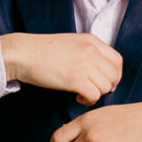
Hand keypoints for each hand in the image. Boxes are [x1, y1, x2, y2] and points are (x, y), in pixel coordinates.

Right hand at [0, 32, 123, 105]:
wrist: (23, 53)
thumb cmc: (43, 51)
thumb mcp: (72, 43)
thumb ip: (88, 52)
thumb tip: (101, 71)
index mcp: (92, 41)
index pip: (117, 60)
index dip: (115, 75)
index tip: (107, 83)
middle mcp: (91, 51)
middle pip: (113, 75)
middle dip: (106, 87)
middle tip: (92, 90)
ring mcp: (84, 64)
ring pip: (105, 87)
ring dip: (96, 94)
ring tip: (82, 93)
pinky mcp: (75, 78)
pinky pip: (94, 95)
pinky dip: (88, 100)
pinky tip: (77, 97)